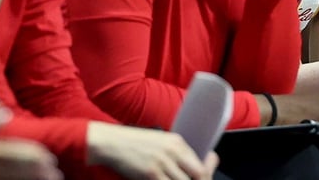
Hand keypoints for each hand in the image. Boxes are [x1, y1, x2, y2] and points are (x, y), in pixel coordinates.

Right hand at [86, 123, 217, 179]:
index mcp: (178, 142)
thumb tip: (191, 168)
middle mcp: (174, 152)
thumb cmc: (134, 143)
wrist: (111, 143)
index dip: (206, 177)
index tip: (204, 178)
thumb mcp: (160, 142)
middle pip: (199, 176)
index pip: (202, 165)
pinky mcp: (151, 174)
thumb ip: (177, 153)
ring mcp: (163, 163)